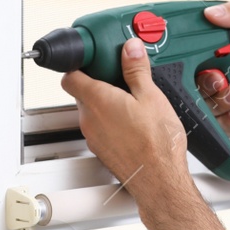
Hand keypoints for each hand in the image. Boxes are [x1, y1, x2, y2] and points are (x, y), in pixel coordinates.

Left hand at [61, 37, 194, 203]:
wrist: (159, 180)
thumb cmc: (156, 144)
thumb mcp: (152, 96)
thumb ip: (136, 70)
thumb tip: (130, 49)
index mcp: (97, 100)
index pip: (69, 77)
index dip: (77, 66)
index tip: (91, 60)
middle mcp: (89, 119)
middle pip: (82, 94)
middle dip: (98, 84)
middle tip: (120, 78)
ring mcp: (94, 137)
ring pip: (92, 112)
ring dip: (106, 104)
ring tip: (132, 102)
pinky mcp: (102, 151)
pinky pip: (101, 129)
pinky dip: (111, 122)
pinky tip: (134, 124)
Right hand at [198, 1, 229, 129]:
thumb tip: (211, 12)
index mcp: (217, 47)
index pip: (189, 53)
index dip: (188, 59)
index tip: (199, 62)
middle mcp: (216, 69)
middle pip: (191, 81)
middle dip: (206, 83)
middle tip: (222, 80)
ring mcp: (223, 92)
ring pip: (204, 103)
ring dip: (220, 100)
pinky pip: (218, 121)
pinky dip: (229, 116)